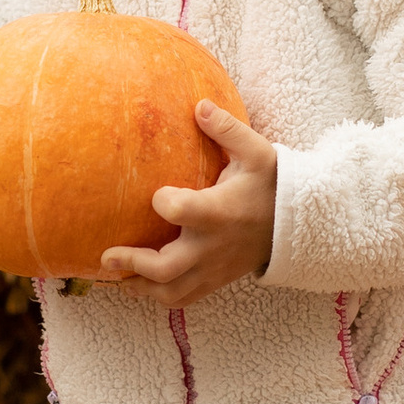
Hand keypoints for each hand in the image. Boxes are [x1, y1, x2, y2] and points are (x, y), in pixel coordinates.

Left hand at [99, 102, 277, 304]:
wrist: (297, 227)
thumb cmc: (272, 185)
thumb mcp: (256, 152)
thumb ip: (227, 129)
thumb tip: (198, 104)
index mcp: (218, 211)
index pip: (180, 211)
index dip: (163, 202)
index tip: (156, 194)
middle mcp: (212, 245)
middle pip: (166, 268)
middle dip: (133, 263)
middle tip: (106, 256)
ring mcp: (213, 268)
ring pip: (170, 292)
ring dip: (139, 287)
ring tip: (117, 276)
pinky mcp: (214, 280)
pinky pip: (183, 299)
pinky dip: (158, 296)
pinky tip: (138, 285)